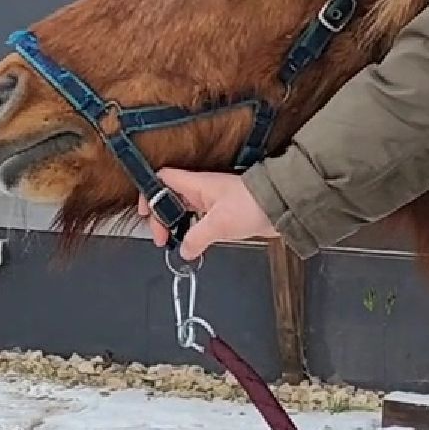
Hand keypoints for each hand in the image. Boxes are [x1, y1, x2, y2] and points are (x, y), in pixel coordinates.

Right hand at [137, 169, 277, 261]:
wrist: (283, 206)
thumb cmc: (255, 204)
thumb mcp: (219, 224)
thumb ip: (197, 238)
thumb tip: (185, 250)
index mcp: (197, 184)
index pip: (163, 179)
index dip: (149, 193)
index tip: (145, 213)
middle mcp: (203, 190)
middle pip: (170, 198)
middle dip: (161, 218)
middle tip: (162, 238)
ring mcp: (213, 201)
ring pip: (185, 210)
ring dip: (178, 225)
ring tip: (175, 241)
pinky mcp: (224, 213)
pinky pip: (201, 220)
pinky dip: (194, 231)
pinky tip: (195, 243)